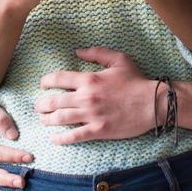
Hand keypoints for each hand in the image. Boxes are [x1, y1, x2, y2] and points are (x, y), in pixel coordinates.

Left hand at [36, 48, 154, 144]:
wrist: (153, 103)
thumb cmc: (137, 81)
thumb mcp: (119, 60)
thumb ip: (97, 53)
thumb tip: (77, 51)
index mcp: (90, 79)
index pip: (59, 79)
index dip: (46, 81)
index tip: (43, 84)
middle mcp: (87, 97)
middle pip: (54, 101)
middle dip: (42, 104)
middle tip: (38, 106)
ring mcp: (91, 115)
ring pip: (60, 119)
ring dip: (48, 120)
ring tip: (44, 120)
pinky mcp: (98, 130)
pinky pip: (74, 136)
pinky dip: (61, 138)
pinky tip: (54, 138)